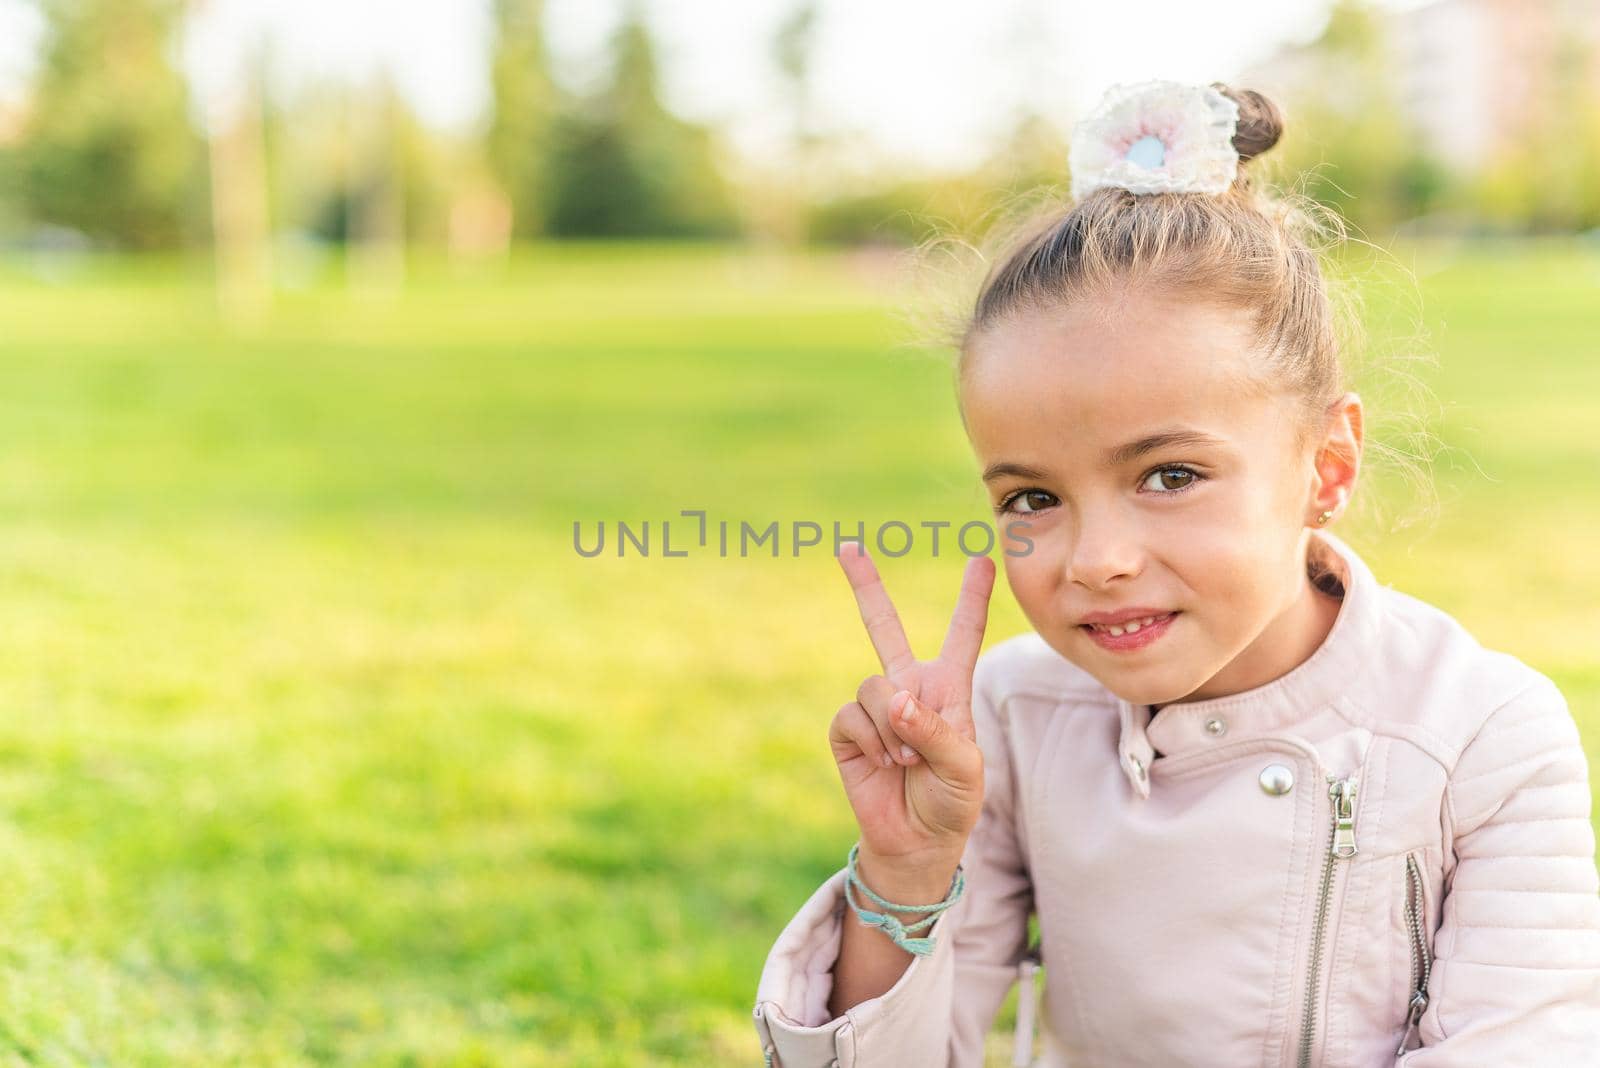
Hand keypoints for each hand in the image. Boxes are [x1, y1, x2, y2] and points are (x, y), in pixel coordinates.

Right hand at [828, 543, 995, 881]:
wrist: (916, 841)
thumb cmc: (952, 802)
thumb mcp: (964, 768)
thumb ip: (934, 730)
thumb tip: (894, 701)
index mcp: (949, 689)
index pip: (962, 635)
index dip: (971, 598)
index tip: (980, 559)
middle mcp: (909, 688)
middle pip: (884, 627)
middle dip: (865, 586)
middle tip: (848, 547)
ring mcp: (875, 707)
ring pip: (875, 686)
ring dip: (894, 728)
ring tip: (908, 761)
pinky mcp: (848, 729)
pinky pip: (853, 716)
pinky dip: (872, 742)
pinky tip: (885, 764)